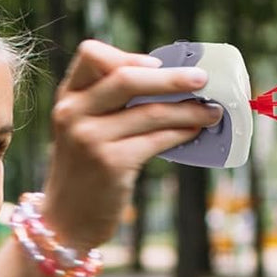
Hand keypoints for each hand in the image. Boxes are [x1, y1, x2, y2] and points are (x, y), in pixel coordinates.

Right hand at [43, 40, 221, 249]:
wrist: (64, 222)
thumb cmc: (83, 172)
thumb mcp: (82, 130)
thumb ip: (108, 105)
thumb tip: (169, 84)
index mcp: (67, 98)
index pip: (92, 54)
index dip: (128, 56)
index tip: (156, 65)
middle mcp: (74, 113)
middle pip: (128, 78)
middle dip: (171, 78)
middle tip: (201, 79)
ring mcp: (90, 139)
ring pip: (151, 112)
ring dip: (188, 111)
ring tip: (212, 112)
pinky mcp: (111, 164)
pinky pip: (156, 140)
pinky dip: (181, 133)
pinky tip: (194, 132)